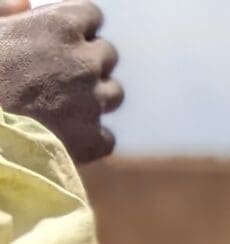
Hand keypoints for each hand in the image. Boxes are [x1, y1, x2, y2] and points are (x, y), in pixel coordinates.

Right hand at [0, 1, 121, 163]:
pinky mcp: (90, 137)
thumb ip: (3, 10)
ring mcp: (92, 100)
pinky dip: (90, 139)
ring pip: (113, 93)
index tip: (63, 40)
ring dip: (95, 98)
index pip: (92, 16)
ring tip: (62, 105)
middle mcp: (84, 60)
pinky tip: (67, 138)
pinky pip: (106, 137)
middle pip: (107, 55)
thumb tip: (25, 3)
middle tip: (58, 75)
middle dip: (88, 63)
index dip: (78, 28)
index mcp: (59, 25)